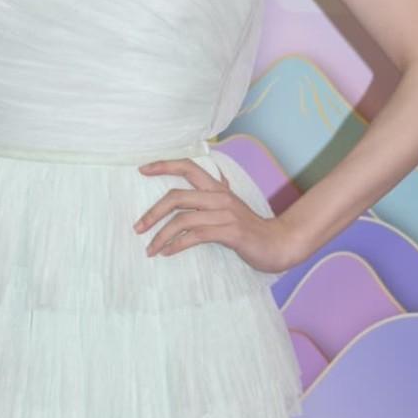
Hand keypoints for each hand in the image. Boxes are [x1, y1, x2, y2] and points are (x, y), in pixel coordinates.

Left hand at [134, 157, 293, 273]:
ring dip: (161, 235)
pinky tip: (168, 252)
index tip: (141, 169)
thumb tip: (200, 188)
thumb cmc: (251, 228)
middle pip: (177, 196)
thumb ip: (215, 196)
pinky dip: (177, 244)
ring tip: (150, 249)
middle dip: (153, 212)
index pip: (188, 167)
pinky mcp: (230, 232)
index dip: (164, 165)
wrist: (279, 244)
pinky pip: (196, 236)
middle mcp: (220, 197)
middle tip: (138, 228)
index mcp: (218, 188)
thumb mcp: (231, 207)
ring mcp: (226, 214)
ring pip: (183, 219)